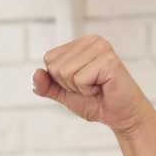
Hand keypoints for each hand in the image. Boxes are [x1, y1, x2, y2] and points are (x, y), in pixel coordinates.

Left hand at [31, 34, 155, 136]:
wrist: (119, 115)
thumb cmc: (95, 101)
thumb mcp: (64, 94)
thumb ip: (47, 85)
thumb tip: (35, 74)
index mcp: (80, 44)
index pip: (49, 58)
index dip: (59, 79)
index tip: (79, 83)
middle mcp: (92, 40)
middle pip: (55, 66)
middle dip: (68, 84)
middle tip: (89, 86)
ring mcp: (101, 48)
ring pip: (65, 72)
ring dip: (78, 88)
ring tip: (96, 87)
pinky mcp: (108, 60)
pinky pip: (80, 79)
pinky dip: (87, 90)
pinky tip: (102, 87)